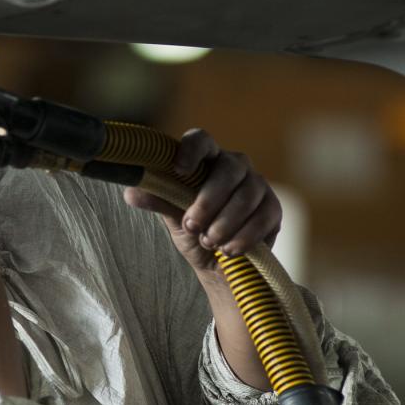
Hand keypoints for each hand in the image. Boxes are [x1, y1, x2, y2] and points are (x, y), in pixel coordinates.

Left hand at [123, 128, 280, 275]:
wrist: (217, 264)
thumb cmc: (193, 231)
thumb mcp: (172, 218)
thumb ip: (158, 201)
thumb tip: (131, 192)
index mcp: (205, 161)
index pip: (201, 140)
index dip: (192, 150)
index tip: (179, 170)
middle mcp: (234, 166)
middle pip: (228, 169)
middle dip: (208, 200)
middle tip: (191, 225)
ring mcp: (257, 185)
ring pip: (247, 195)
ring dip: (224, 223)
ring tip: (208, 242)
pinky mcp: (273, 209)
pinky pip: (263, 217)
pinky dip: (244, 236)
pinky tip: (229, 250)